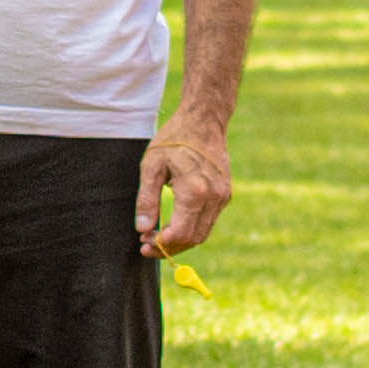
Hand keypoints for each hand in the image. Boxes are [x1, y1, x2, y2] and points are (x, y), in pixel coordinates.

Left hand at [136, 114, 233, 258]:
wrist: (204, 120)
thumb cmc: (175, 139)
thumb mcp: (152, 166)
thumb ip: (147, 199)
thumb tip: (142, 228)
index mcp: (194, 191)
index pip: (180, 234)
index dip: (160, 245)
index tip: (143, 243)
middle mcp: (213, 197)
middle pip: (192, 239)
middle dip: (169, 247)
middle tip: (147, 243)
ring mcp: (223, 197)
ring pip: (202, 233)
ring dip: (180, 240)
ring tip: (158, 235)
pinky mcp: (225, 194)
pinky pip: (208, 221)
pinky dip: (191, 228)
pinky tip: (174, 223)